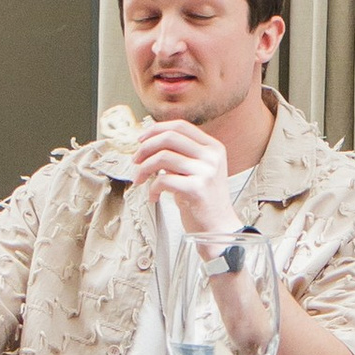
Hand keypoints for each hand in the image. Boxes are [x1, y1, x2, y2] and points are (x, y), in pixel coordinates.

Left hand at [127, 117, 235, 237]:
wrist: (218, 228)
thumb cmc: (203, 201)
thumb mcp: (197, 170)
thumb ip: (181, 155)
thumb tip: (149, 143)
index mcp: (213, 147)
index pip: (181, 126)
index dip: (156, 129)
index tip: (141, 139)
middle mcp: (212, 156)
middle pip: (170, 137)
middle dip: (146, 147)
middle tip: (135, 160)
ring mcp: (206, 172)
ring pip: (163, 157)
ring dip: (144, 169)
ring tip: (140, 180)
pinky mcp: (197, 189)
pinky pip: (163, 180)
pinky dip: (152, 188)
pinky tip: (153, 197)